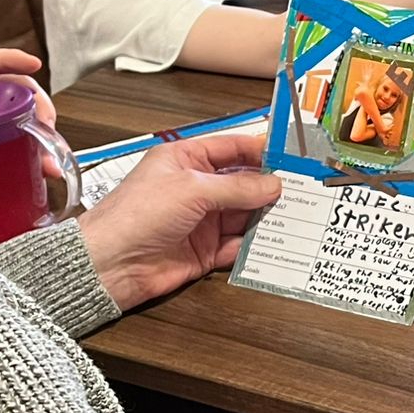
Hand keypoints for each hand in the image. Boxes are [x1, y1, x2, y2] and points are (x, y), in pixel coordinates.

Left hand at [0, 48, 53, 161]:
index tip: (33, 63)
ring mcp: (0, 113)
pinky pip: (29, 134)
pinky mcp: (8, 133)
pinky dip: (41, 150)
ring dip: (44, 132)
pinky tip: (46, 166)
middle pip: (19, 88)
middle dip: (38, 104)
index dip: (11, 59)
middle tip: (45, 124)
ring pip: (30, 113)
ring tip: (48, 155)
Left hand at [76, 133, 280, 309]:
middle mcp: (195, 189)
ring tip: (297, 215)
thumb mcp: (191, 189)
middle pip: (243, 183)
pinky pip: (238, 246)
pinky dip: (255, 246)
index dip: (261, 150)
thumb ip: (236, 187)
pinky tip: (274, 243)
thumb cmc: (135, 215)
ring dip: (267, 216)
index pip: (231, 148)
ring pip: (245, 215)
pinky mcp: (204, 251)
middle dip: (270, 186)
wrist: (110, 264)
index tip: (291, 155)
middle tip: (303, 188)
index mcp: (185, 160)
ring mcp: (201, 221)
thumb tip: (272, 184)